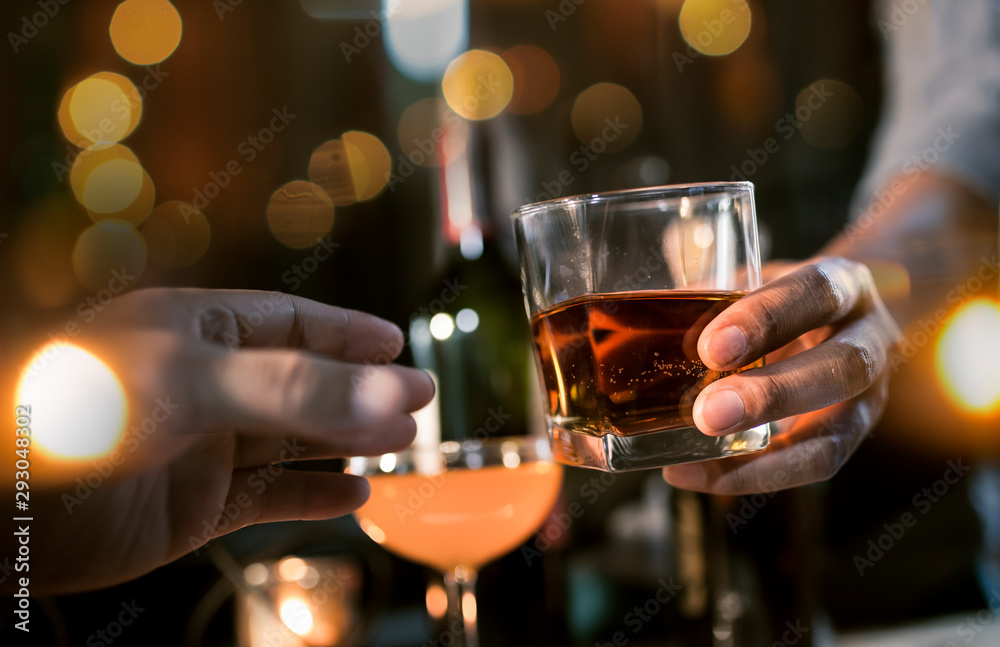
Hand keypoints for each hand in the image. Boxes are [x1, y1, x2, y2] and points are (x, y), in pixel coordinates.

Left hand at [6, 288, 433, 592]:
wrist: (3, 505)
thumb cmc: (77, 412)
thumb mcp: (192, 382)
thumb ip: (294, 390)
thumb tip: (395, 396)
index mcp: (197, 329)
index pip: (292, 323)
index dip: (347, 334)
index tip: (397, 344)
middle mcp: (205, 386)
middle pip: (303, 384)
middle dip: (362, 393)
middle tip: (419, 402)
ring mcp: (202, 448)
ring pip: (294, 442)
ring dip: (347, 442)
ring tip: (399, 445)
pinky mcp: (196, 508)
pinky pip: (270, 498)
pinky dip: (314, 499)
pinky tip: (354, 497)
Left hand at [663, 257, 900, 494]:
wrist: (846, 315)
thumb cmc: (786, 298)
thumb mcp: (758, 280)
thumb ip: (713, 297)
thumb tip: (648, 320)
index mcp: (844, 285)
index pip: (815, 293)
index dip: (765, 319)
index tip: (711, 347)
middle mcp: (869, 340)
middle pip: (842, 368)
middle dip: (772, 395)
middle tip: (707, 413)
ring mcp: (868, 396)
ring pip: (836, 434)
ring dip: (765, 456)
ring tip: (695, 462)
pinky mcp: (849, 436)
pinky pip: (812, 466)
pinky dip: (753, 476)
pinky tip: (697, 475)